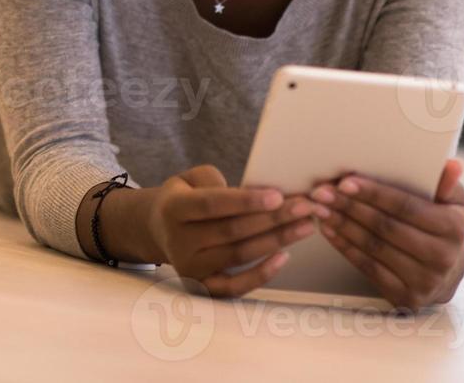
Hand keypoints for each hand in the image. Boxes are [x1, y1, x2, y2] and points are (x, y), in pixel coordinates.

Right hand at [148, 164, 319, 297]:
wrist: (158, 228)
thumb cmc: (185, 197)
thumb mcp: (191, 178)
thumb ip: (216, 181)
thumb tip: (255, 194)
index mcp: (174, 209)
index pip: (212, 205)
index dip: (246, 201)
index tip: (279, 195)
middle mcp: (179, 241)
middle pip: (232, 231)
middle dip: (273, 219)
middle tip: (304, 207)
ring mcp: (190, 268)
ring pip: (239, 256)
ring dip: (276, 241)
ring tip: (305, 226)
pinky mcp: (202, 286)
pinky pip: (235, 286)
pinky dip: (261, 275)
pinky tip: (284, 257)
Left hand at [309, 159, 463, 311]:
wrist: (447, 274)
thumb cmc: (442, 228)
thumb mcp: (451, 203)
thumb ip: (446, 183)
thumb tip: (452, 165)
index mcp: (454, 228)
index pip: (406, 207)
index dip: (374, 194)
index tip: (345, 182)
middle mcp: (442, 257)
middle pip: (385, 227)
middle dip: (349, 207)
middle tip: (321, 192)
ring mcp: (424, 280)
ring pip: (373, 247)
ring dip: (342, 225)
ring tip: (319, 208)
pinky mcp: (405, 296)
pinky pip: (368, 268)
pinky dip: (345, 247)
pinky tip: (329, 231)